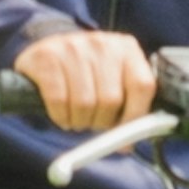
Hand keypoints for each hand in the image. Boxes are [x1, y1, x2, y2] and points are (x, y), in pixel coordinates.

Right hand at [11, 28, 156, 131]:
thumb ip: (127, 106)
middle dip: (101, 122)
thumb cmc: (85, 76)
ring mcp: (73, 47)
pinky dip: (60, 116)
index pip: (142, 86)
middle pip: (111, 99)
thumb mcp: (111, 81)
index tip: (126, 138)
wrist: (45, 57)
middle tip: (92, 123)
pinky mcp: (47, 56)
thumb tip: (127, 144)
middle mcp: (101, 43)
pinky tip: (61, 112)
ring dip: (79, 121)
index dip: (135, 116)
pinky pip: (59, 101)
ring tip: (76, 116)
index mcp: (126, 48)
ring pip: (84, 104)